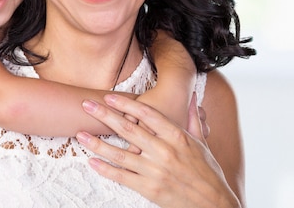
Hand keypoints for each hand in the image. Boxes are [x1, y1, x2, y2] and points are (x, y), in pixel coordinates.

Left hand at [76, 93, 240, 207]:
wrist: (212, 202)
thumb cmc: (208, 171)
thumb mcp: (202, 142)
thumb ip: (193, 118)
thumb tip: (191, 97)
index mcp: (177, 137)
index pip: (147, 115)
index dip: (126, 104)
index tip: (110, 96)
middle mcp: (164, 151)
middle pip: (129, 129)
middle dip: (105, 116)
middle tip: (87, 105)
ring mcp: (155, 171)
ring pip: (120, 154)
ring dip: (97, 143)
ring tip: (80, 134)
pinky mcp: (149, 188)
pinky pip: (123, 177)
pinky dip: (105, 169)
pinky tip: (92, 162)